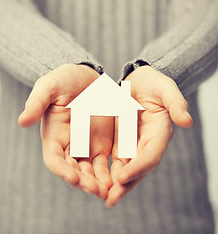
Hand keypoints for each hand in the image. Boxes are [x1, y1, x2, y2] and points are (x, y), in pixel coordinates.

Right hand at [18, 64, 112, 198]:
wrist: (86, 77)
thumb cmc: (65, 80)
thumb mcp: (49, 87)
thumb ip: (37, 102)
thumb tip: (22, 121)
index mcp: (55, 136)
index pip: (55, 159)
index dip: (62, 170)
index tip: (72, 176)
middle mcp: (70, 146)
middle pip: (74, 170)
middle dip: (83, 182)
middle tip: (95, 189)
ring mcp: (88, 146)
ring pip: (92, 171)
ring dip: (99, 183)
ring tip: (108, 190)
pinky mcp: (104, 144)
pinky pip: (108, 162)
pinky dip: (112, 172)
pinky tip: (120, 179)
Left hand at [105, 65, 192, 206]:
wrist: (139, 82)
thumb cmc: (153, 84)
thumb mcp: (165, 88)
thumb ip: (176, 103)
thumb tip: (187, 122)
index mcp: (159, 133)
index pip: (150, 156)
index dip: (138, 167)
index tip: (122, 176)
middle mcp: (146, 144)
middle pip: (138, 169)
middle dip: (125, 185)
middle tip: (110, 199)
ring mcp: (133, 145)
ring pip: (125, 169)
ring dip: (114, 184)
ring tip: (101, 196)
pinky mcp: (120, 142)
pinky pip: (113, 160)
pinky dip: (106, 172)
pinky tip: (94, 179)